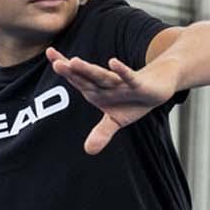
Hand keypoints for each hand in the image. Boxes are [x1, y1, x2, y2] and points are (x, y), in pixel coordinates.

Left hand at [46, 48, 179, 155]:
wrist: (157, 88)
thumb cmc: (133, 100)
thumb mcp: (116, 120)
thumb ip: (102, 133)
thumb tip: (89, 150)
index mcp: (97, 90)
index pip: (78, 80)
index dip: (65, 71)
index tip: (51, 59)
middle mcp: (106, 84)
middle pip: (86, 77)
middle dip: (72, 71)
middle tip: (56, 64)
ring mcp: (121, 83)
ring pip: (103, 76)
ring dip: (89, 70)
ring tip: (75, 62)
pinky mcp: (138, 83)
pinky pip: (128, 77)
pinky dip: (121, 71)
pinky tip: (112, 62)